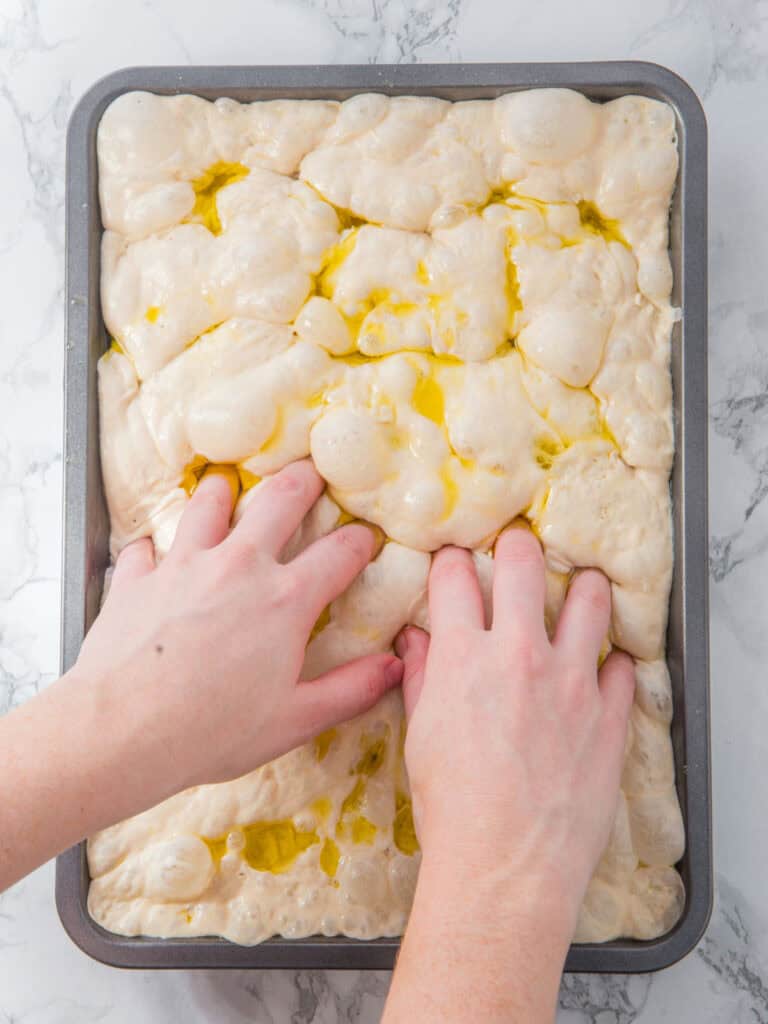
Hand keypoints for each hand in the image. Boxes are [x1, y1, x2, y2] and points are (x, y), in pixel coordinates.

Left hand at [74, 459, 402, 798]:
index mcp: (286, 600)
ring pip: (208, 505)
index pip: (340, 553)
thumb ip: (351, 689)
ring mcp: (184, 565)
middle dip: (303, 481)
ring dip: (223, 492)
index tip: (368, 538)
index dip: (362, 541)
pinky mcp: (139, 579)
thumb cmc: (212, 731)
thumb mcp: (296, 720)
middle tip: (311, 473)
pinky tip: (153, 554)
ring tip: (227, 486)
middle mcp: (239, 567)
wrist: (122, 730)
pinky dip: (152, 549)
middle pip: (280, 500)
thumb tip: (394, 666)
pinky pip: (146, 549)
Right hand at [397, 526, 634, 928]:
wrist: (504, 866)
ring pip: (588, 600)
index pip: (455, 578)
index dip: (452, 562)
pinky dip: (613, 663)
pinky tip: (604, 669)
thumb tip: (416, 641)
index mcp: (463, 657)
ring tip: (580, 587)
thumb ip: (422, 678)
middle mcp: (518, 655)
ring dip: (582, 587)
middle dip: (517, 546)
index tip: (456, 561)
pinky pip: (623, 668)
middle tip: (518, 547)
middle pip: (522, 565)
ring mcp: (570, 681)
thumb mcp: (422, 738)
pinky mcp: (608, 715)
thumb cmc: (452, 808)